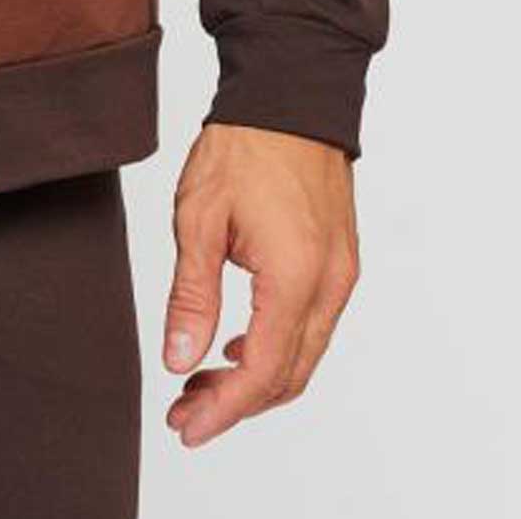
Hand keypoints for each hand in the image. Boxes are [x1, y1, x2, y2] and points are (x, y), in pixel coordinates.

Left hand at [161, 122, 360, 447]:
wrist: (290, 93)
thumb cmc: (244, 145)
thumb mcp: (198, 218)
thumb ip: (191, 295)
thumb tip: (180, 360)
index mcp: (295, 276)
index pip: (264, 372)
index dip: (224, 410)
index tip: (187, 427)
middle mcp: (329, 284)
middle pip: (289, 376)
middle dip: (237, 404)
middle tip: (185, 413)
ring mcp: (340, 274)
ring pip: (304, 356)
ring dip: (256, 380)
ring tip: (201, 384)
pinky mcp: (339, 262)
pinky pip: (312, 326)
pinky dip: (276, 348)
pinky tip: (237, 345)